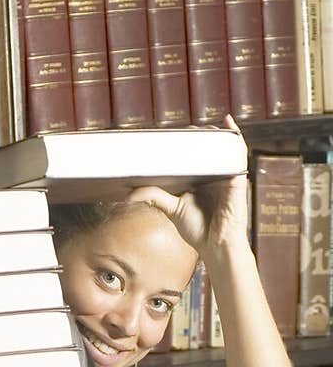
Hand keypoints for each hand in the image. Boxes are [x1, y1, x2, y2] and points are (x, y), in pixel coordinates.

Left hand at [124, 116, 249, 261]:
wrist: (216, 245)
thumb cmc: (198, 230)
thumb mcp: (172, 208)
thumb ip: (153, 197)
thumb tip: (128, 195)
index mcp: (198, 178)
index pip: (190, 154)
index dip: (181, 143)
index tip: (166, 134)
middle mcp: (213, 172)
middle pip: (205, 146)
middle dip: (194, 135)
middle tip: (176, 131)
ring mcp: (226, 172)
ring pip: (220, 145)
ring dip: (210, 132)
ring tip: (196, 127)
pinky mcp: (237, 175)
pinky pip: (238, 150)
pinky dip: (234, 135)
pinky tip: (227, 121)